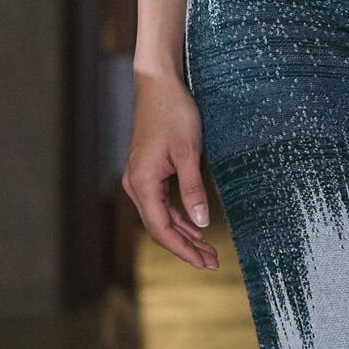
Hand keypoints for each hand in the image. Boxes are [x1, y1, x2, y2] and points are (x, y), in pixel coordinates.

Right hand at [122, 69, 218, 269]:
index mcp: (143, 182)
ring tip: (207, 251)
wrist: (158, 85)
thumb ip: (193, 189)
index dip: (183, 250)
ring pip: (160, 218)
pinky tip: (195, 227)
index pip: (161, 228)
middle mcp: (136, 184)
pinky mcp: (147, 172)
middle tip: (212, 262)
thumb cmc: (174, 113)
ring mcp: (139, 179)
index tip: (205, 263)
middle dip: (186, 248)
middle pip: (159, 228)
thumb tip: (202, 224)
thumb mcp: (188, 151)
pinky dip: (178, 218)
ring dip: (183, 235)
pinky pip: (161, 204)